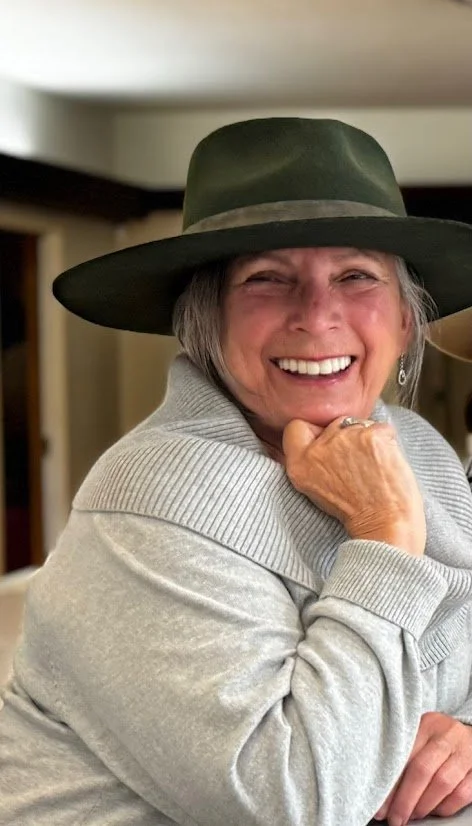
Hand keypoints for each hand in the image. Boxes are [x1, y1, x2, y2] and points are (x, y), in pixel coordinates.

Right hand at [283, 417, 425, 556]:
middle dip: (346, 439)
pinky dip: (388, 442)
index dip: (314, 433)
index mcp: (299, 465)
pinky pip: (381, 428)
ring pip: (358, 424)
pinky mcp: (371, 436)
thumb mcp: (317, 489)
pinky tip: (387, 463)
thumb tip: (324, 435)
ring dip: (368, 440)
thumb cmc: (358, 513)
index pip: (296, 428)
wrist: (386, 525)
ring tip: (374, 467)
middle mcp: (319, 449)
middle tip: (357, 467)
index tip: (327, 446)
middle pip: (333, 425)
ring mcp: (345, 439)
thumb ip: (313, 461)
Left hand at [374, 712, 471, 824]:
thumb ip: (404, 755)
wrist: (468, 736)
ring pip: (442, 784)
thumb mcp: (421, 735)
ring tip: (412, 815)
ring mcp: (465, 753)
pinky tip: (433, 810)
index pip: (404, 754)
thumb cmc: (438, 738)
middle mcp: (447, 736)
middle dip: (405, 800)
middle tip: (395, 818)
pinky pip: (461, 795)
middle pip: (422, 770)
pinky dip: (444, 807)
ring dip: (423, 806)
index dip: (391, 784)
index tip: (380, 806)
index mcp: (428, 724)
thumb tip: (383, 793)